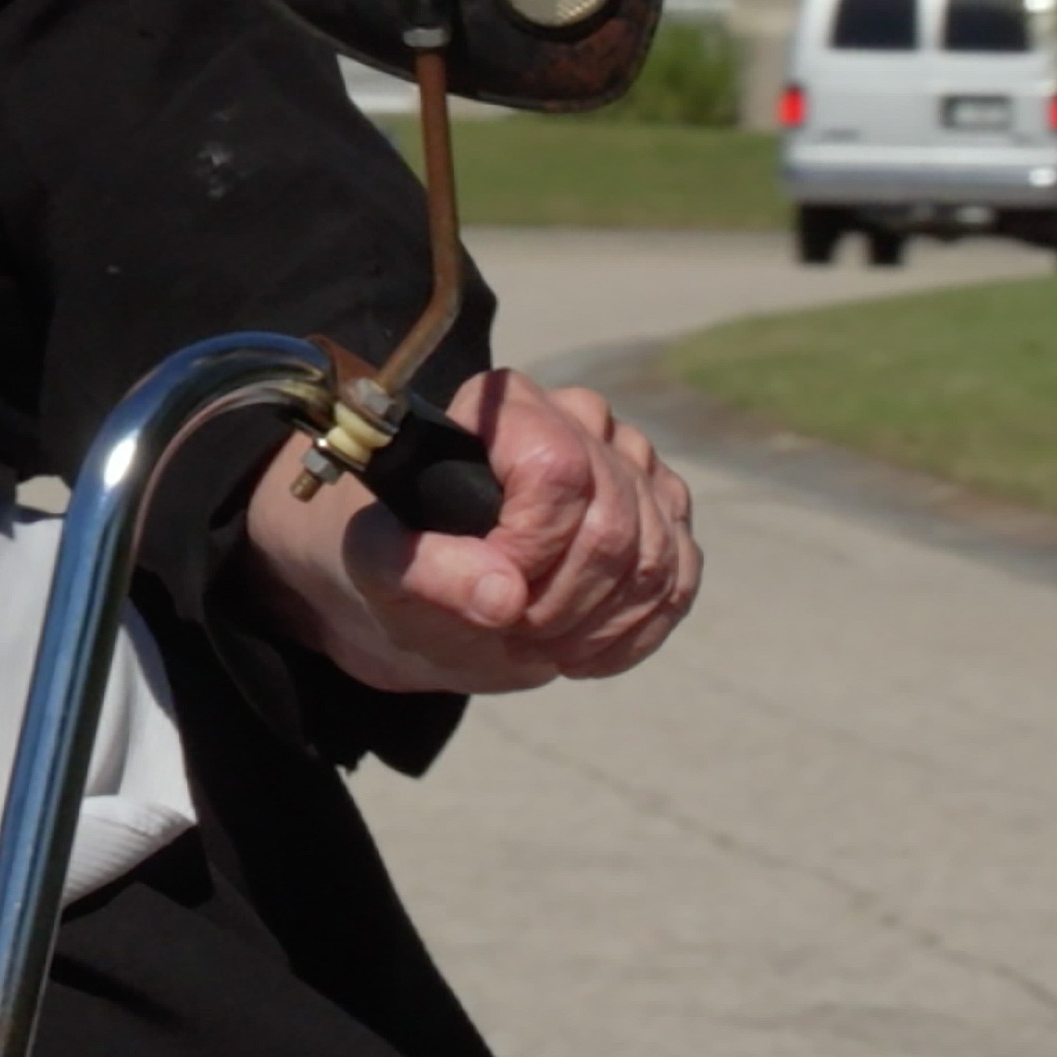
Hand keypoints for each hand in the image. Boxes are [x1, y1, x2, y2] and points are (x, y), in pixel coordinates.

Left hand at [242, 368, 698, 696]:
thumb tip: (503, 595)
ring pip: (655, 554)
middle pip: (616, 520)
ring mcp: (632, 465)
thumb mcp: (376, 567)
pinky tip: (583, 650)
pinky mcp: (663, 515)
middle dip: (564, 601)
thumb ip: (422, 570)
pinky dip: (635, 632)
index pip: (557, 469)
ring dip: (599, 625)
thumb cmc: (395, 561)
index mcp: (505, 407)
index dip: (533, 547)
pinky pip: (680, 578)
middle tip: (515, 634)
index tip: (494, 596)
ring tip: (542, 644)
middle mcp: (580, 418)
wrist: (426, 593)